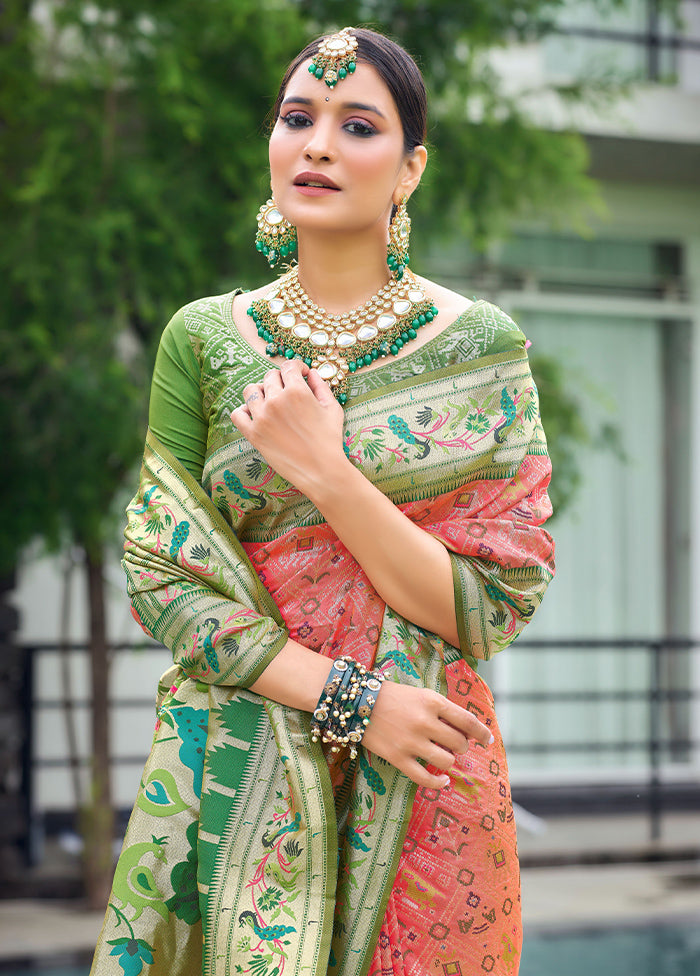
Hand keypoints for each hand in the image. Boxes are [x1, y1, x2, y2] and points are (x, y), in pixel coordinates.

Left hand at [230, 361, 347, 492]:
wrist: (321, 471)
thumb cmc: (330, 440)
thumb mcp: (332, 408)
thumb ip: (321, 386)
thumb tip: (310, 373)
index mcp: (297, 391)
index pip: (288, 366)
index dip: (296, 367)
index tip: (299, 374)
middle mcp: (276, 400)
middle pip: (269, 376)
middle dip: (280, 379)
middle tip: (287, 390)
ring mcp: (261, 417)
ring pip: (250, 390)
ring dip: (260, 391)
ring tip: (269, 400)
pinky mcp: (253, 434)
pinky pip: (237, 414)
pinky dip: (243, 411)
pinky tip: (255, 414)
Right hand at [362, 682, 493, 788]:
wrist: (357, 701)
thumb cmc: (393, 696)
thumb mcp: (421, 694)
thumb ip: (442, 710)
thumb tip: (466, 731)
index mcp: (432, 701)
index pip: (467, 720)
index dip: (482, 733)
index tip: (488, 740)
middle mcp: (425, 722)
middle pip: (459, 742)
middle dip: (462, 746)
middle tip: (456, 744)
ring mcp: (411, 741)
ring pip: (447, 761)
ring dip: (450, 761)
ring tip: (444, 756)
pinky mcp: (398, 758)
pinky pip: (425, 778)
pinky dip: (438, 783)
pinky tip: (443, 781)